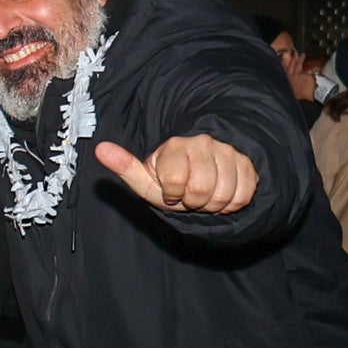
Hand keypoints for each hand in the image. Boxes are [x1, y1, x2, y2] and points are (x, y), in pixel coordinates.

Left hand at [95, 134, 256, 214]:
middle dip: (193, 202)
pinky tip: (222, 193)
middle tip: (189, 195)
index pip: (175, 181)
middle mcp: (204, 142)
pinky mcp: (248, 163)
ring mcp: (229, 151)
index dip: (172, 195)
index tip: (170, 191)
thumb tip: (100, 148)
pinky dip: (232, 203)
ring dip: (213, 205)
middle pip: (201, 190)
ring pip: (224, 195)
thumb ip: (125, 167)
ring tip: (205, 195)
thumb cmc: (169, 181)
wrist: (204, 175)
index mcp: (175, 146)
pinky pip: (243, 195)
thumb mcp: (146, 180)